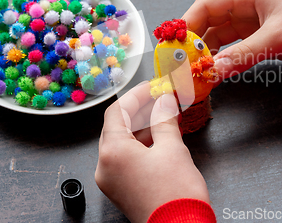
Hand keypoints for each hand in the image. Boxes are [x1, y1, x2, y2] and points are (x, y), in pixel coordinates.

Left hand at [95, 82, 209, 222]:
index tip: (153, 86)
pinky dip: (140, 144)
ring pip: (121, 142)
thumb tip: (164, 101)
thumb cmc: (176, 193)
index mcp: (112, 152)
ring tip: (163, 113)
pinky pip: (125, 158)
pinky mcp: (121, 189)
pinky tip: (159, 134)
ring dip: (141, 126)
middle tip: (159, 97)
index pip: (118, 111)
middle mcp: (105, 166)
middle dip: (139, 109)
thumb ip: (164, 119)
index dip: (136, 95)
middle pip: (117, 126)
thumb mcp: (172, 148)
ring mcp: (111, 180)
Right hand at [182, 0, 281, 79]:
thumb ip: (245, 54)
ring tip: (195, 70)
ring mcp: (252, 25)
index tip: (175, 43)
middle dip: (195, 42)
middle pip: (209, 22)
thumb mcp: (277, 38)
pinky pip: (233, 50)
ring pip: (220, 38)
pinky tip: (214, 71)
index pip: (207, 5)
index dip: (188, 22)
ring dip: (208, 54)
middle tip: (182, 62)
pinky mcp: (259, 40)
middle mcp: (246, 8)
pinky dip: (223, 60)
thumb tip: (213, 71)